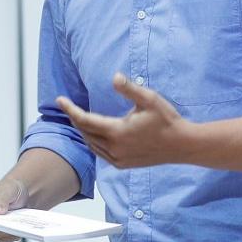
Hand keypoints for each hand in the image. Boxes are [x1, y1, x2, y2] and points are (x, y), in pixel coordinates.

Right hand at [0, 177, 27, 241]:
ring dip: (5, 231)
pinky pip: (5, 238)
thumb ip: (1, 199)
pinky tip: (19, 227)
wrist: (22, 195)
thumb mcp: (8, 188)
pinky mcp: (0, 233)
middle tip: (6, 223)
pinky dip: (13, 234)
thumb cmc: (10, 188)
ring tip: (16, 224)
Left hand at [55, 73, 192, 168]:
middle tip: (68, 106)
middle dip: (75, 119)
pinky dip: (93, 142)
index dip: (70, 109)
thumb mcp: (149, 99)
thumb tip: (114, 77)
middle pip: (85, 132)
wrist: (183, 145)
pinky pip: (100, 153)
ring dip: (83, 131)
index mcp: (117, 132)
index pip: (84, 120)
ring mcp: (118, 159)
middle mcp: (114, 148)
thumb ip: (130, 89)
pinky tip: (93, 135)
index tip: (59, 99)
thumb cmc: (167, 120)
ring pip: (91, 144)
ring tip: (78, 118)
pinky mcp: (123, 165)